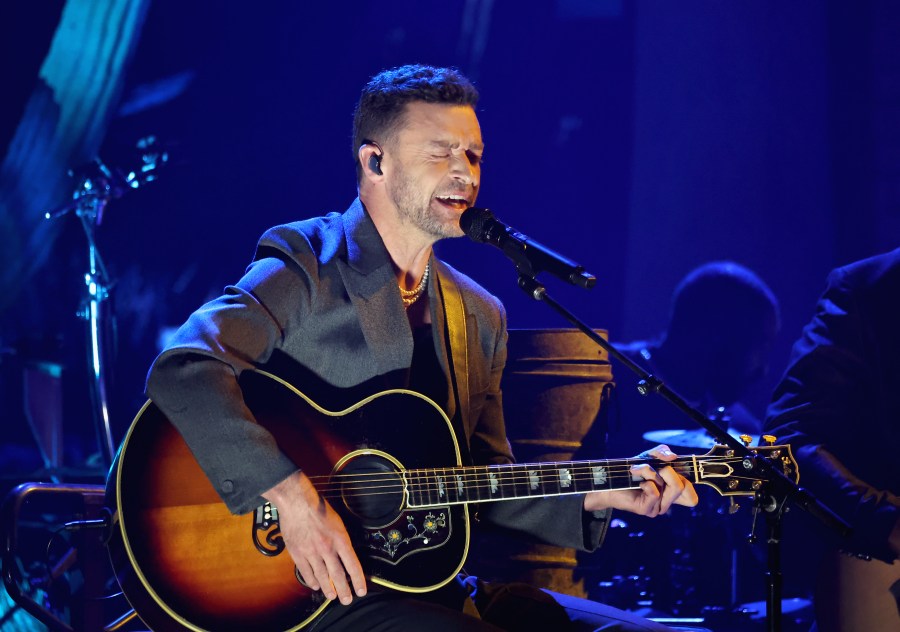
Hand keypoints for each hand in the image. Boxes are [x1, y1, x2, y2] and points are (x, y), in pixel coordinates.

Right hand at [262, 471, 366, 604]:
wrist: (297, 502)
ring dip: (328, 589)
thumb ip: (341, 539)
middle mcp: (327, 549)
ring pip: (322, 576)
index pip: (353, 565)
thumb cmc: (318, 508)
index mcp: (340, 539)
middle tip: (347, 601)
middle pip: (338, 575)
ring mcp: (311, 552)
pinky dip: (311, 580)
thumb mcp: (338, 522)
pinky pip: (306, 572)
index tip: (362, 590)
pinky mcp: (298, 553)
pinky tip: (316, 585)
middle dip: (344, 590)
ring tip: (332, 596)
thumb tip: (345, 554)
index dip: (358, 580)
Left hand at [583, 444, 698, 515]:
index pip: (692, 498)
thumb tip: (673, 456)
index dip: (689, 483)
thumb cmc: (631, 470)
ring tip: (639, 470)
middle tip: (656, 468)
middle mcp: (666, 503)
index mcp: (671, 493)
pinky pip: (655, 491)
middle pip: (683, 487)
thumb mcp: (649, 457)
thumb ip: (662, 453)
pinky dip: (645, 479)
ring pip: (670, 487)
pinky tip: (637, 481)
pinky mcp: (647, 509)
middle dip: (669, 471)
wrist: (609, 480)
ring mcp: (657, 508)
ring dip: (652, 472)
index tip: (675, 470)